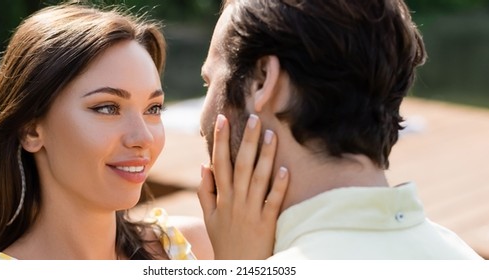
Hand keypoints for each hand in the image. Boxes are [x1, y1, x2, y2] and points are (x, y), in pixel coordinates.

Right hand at [197, 114, 288, 259]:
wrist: (237, 266)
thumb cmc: (224, 240)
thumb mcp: (208, 217)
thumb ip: (205, 191)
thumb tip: (204, 165)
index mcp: (221, 197)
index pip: (219, 162)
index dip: (220, 140)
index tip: (223, 119)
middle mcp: (235, 201)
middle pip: (240, 165)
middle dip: (246, 140)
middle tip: (254, 117)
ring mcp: (251, 211)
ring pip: (258, 178)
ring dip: (265, 156)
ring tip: (272, 134)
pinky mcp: (267, 222)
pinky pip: (273, 201)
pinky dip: (278, 185)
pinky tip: (285, 169)